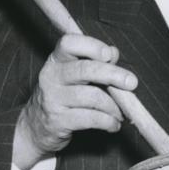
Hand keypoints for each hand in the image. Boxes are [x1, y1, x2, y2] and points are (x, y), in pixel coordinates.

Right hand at [13, 34, 137, 169]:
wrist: (37, 126)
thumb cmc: (63, 96)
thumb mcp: (74, 76)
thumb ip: (94, 62)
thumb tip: (113, 52)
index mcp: (56, 60)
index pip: (69, 43)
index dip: (92, 46)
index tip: (109, 55)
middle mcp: (51, 76)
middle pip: (85, 69)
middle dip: (113, 75)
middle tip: (132, 83)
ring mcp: (53, 99)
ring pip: (92, 97)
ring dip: (114, 106)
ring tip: (120, 112)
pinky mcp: (58, 121)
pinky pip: (91, 118)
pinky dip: (108, 122)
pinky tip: (113, 124)